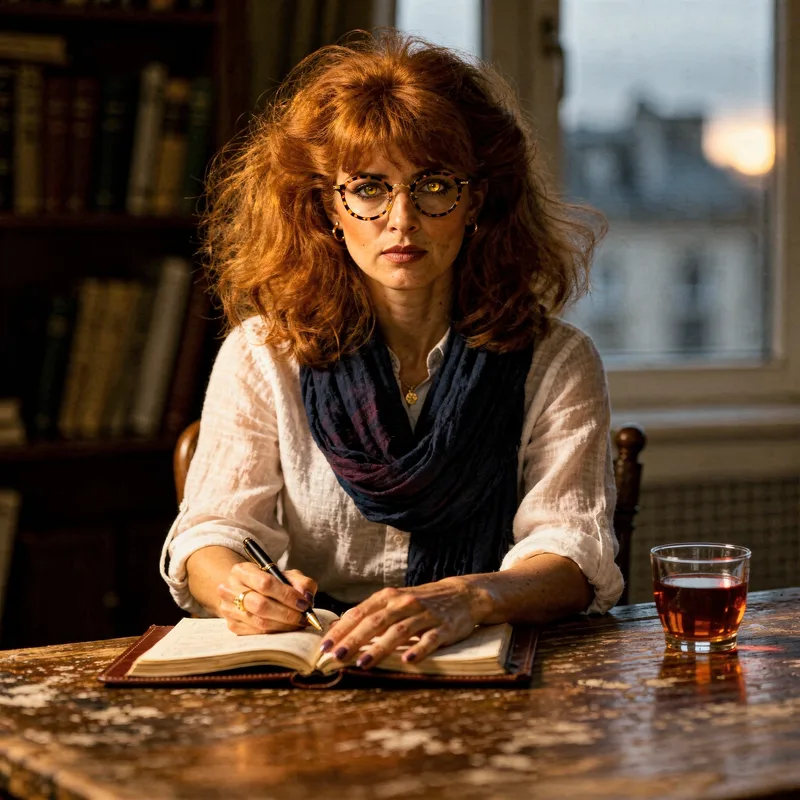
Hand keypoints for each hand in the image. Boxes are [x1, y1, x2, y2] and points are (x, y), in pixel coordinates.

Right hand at [217, 561, 317, 634]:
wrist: (244, 591)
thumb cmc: (269, 582)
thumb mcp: (286, 575)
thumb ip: (301, 582)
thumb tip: (306, 597)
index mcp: (242, 570)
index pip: (265, 583)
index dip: (287, 595)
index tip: (304, 604)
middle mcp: (230, 589)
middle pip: (260, 605)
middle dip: (287, 614)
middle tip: (304, 618)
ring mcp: (229, 609)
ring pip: (259, 623)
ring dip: (284, 626)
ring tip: (299, 624)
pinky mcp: (233, 626)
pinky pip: (258, 634)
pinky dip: (276, 633)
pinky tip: (287, 628)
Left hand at [320, 577, 492, 667]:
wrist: (462, 594)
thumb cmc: (421, 602)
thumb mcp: (394, 602)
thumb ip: (369, 614)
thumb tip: (337, 629)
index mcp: (389, 597)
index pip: (359, 613)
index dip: (341, 630)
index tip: (324, 647)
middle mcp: (404, 603)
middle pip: (375, 622)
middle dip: (354, 640)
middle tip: (336, 657)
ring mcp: (425, 615)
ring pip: (399, 631)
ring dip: (379, 648)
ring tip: (363, 664)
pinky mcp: (444, 628)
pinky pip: (430, 640)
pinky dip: (418, 649)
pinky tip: (408, 661)